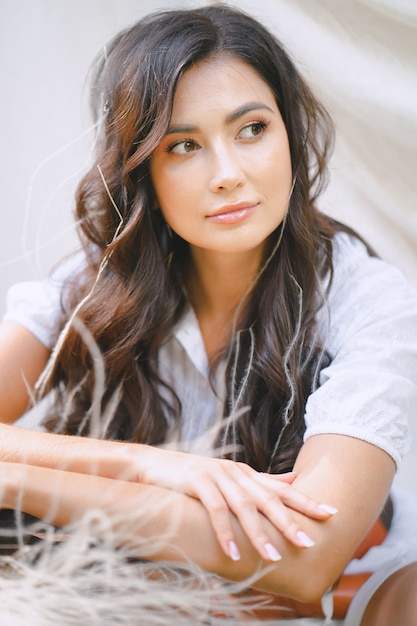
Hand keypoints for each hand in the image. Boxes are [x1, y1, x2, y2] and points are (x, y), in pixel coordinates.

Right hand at [131, 446, 336, 561]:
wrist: (153, 465)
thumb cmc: (194, 476)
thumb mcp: (230, 478)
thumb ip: (261, 481)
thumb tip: (294, 480)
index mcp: (246, 474)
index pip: (281, 490)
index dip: (306, 501)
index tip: (331, 514)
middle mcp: (235, 474)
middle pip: (267, 499)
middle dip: (289, 522)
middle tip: (308, 543)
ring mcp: (216, 476)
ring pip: (243, 507)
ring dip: (258, 534)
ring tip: (273, 558)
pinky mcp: (197, 482)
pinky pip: (215, 510)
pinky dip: (225, 532)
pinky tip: (234, 553)